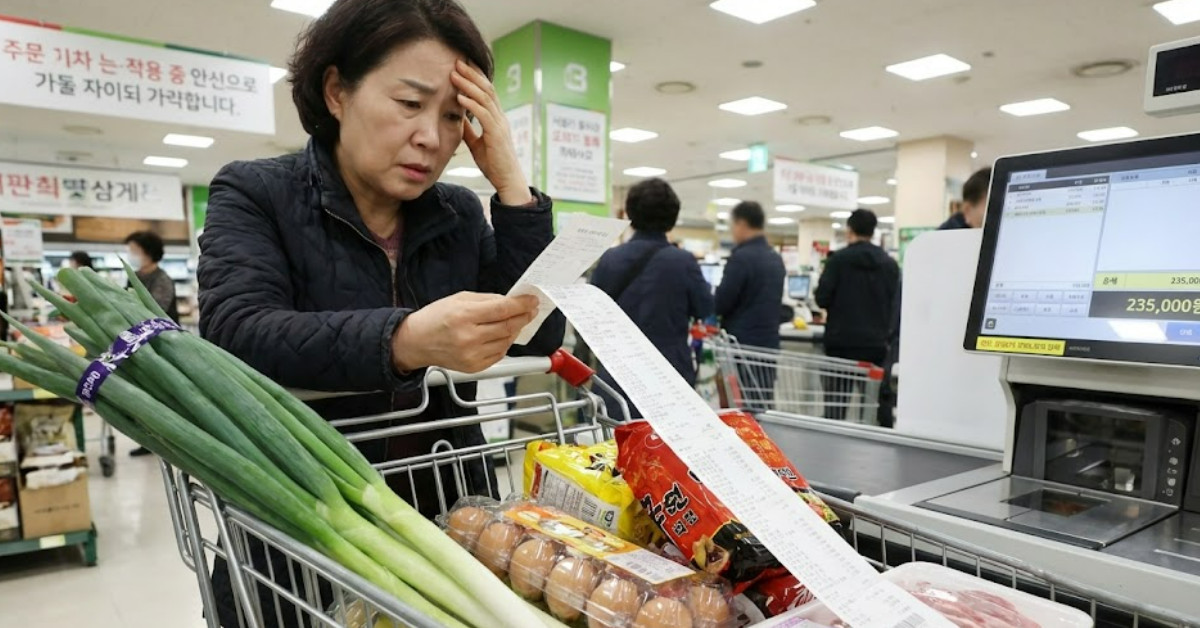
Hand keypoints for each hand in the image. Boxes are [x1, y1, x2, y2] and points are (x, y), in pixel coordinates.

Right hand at [392, 292, 538, 373]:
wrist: (416, 342)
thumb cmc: (436, 318)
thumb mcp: (459, 299)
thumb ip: (487, 300)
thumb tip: (512, 302)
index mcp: (464, 316)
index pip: (502, 310)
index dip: (522, 305)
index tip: (532, 300)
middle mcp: (468, 337)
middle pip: (508, 327)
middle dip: (523, 317)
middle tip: (530, 310)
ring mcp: (472, 355)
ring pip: (507, 341)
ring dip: (515, 330)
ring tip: (514, 321)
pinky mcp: (474, 367)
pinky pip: (499, 354)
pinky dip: (505, 343)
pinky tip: (501, 335)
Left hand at [451, 60, 532, 205]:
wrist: (508, 181)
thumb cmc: (494, 164)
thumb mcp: (477, 144)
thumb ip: (469, 130)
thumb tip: (458, 118)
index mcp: (497, 119)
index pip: (487, 92)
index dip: (475, 78)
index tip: (461, 66)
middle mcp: (500, 118)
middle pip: (487, 89)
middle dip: (471, 74)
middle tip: (457, 61)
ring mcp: (500, 125)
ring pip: (485, 98)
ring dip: (468, 85)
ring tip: (454, 74)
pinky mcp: (497, 135)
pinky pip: (483, 115)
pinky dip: (471, 104)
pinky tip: (460, 97)